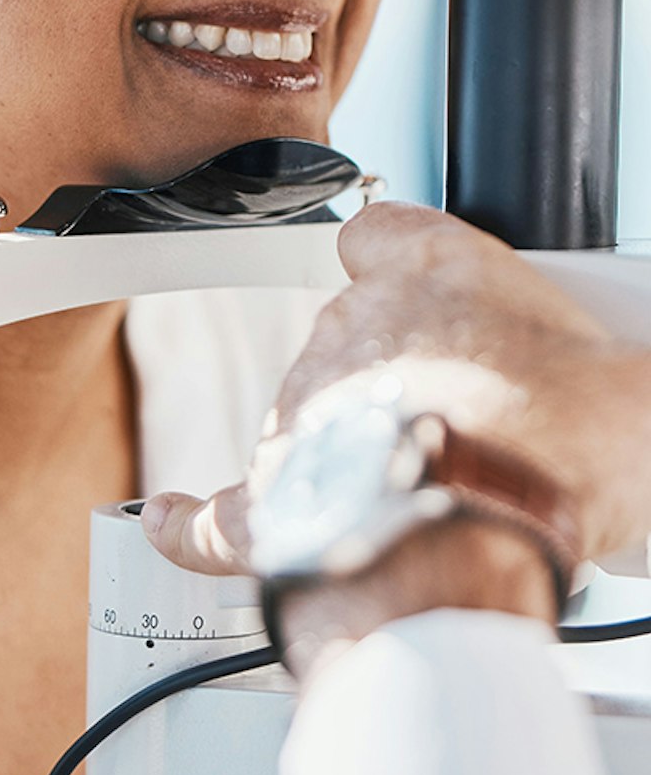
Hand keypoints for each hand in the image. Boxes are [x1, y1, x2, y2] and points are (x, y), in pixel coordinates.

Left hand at [142, 203, 649, 586]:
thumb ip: (624, 372)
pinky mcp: (268, 504)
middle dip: (398, 384)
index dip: (400, 260)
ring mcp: (300, 414)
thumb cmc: (559, 453)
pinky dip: (193, 523)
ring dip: (348, 455)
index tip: (417, 285)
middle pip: (353, 336)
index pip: (384, 232)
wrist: (483, 542)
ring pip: (307, 418)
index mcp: (428, 272)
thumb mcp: (634, 387)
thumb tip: (641, 393)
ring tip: (425, 504)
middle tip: (467, 437)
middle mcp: (349, 329)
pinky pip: (216, 512)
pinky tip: (171, 521)